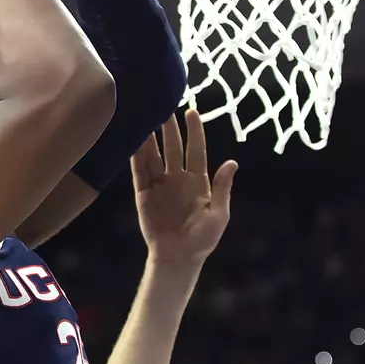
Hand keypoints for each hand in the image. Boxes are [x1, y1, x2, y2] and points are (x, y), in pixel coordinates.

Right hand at [131, 109, 237, 267]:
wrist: (179, 258)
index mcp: (198, 181)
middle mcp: (177, 178)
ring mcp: (160, 185)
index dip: (194, 131)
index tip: (191, 111)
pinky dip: (135, 155)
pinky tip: (132, 139)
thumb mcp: (219, 214)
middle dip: (169, 127)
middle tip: (164, 105)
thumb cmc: (203, 239)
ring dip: (149, 137)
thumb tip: (232, 163)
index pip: (196, 150)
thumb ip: (222, 188)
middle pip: (173, 147)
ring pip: (154, 155)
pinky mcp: (144, 193)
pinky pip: (139, 171)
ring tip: (144, 116)